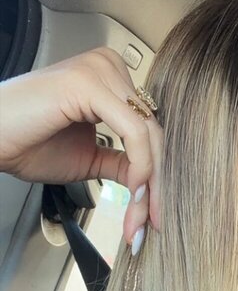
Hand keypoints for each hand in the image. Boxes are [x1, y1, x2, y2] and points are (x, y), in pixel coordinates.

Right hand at [0, 46, 162, 244]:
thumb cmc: (26, 142)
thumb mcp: (87, 158)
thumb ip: (120, 163)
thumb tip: (147, 181)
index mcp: (110, 78)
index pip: (149, 129)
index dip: (157, 175)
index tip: (153, 214)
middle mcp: (109, 67)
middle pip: (153, 132)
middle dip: (158, 184)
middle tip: (153, 223)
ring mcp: (100, 71)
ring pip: (149, 134)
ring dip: (150, 184)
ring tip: (140, 219)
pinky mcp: (89, 84)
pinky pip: (133, 132)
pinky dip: (139, 167)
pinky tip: (133, 194)